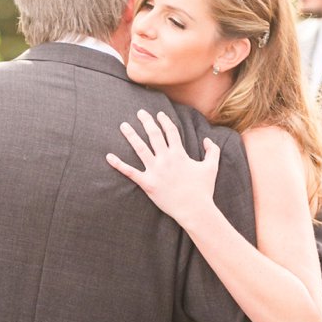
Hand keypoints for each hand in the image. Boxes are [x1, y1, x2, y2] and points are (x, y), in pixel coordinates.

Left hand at [107, 109, 220, 227]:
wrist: (195, 210)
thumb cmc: (203, 190)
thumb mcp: (212, 167)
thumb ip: (212, 151)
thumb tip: (207, 139)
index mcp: (179, 154)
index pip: (170, 132)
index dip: (165, 121)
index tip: (159, 114)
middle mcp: (166, 159)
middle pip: (153, 135)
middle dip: (146, 121)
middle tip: (139, 112)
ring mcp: (155, 171)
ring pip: (140, 148)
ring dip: (131, 135)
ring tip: (123, 125)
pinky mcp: (147, 184)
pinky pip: (130, 172)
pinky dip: (118, 164)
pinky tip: (108, 156)